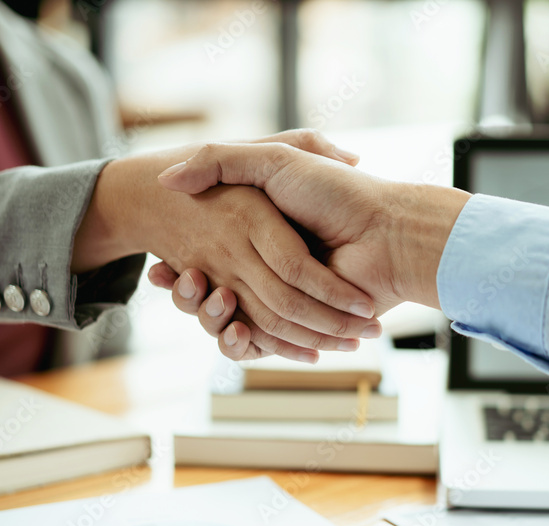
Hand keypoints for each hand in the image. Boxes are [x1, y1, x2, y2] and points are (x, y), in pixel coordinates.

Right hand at [72, 130, 381, 362]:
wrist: (389, 233)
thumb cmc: (338, 193)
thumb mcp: (276, 158)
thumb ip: (224, 158)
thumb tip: (170, 178)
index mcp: (257, 236)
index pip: (202, 258)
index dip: (176, 268)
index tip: (159, 266)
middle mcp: (266, 269)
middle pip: (209, 295)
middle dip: (187, 295)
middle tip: (182, 279)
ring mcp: (281, 300)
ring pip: (226, 322)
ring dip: (208, 316)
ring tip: (206, 296)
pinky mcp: (298, 328)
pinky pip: (258, 344)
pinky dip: (241, 342)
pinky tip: (233, 328)